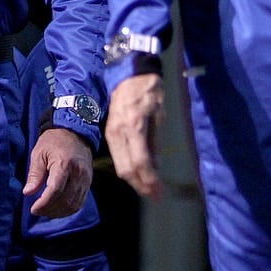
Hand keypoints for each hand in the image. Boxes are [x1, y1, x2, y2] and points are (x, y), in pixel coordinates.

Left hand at [23, 126, 91, 217]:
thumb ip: (34, 174)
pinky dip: (68, 209)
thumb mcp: (39, 153)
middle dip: (50, 210)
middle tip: (37, 211)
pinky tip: (57, 209)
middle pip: (65, 200)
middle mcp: (78, 173)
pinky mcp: (88, 183)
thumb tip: (27, 192)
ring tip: (46, 212)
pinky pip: (80, 202)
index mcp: (64, 164)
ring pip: (74, 205)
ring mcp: (86, 179)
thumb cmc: (54, 141)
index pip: (55, 191)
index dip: (44, 204)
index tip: (33, 209)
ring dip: (59, 213)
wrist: (75, 132)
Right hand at [107, 72, 165, 199]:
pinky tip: (139, 174)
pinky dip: (128, 169)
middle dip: (141, 186)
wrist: (129, 74)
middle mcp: (119, 133)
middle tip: (156, 196)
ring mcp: (111, 133)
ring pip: (120, 166)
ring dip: (134, 181)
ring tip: (149, 189)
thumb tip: (156, 166)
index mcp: (134, 126)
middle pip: (126, 169)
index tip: (160, 191)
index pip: (141, 162)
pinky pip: (117, 157)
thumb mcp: (159, 115)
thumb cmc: (150, 91)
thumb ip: (156, 142)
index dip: (150, 180)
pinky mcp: (109, 133)